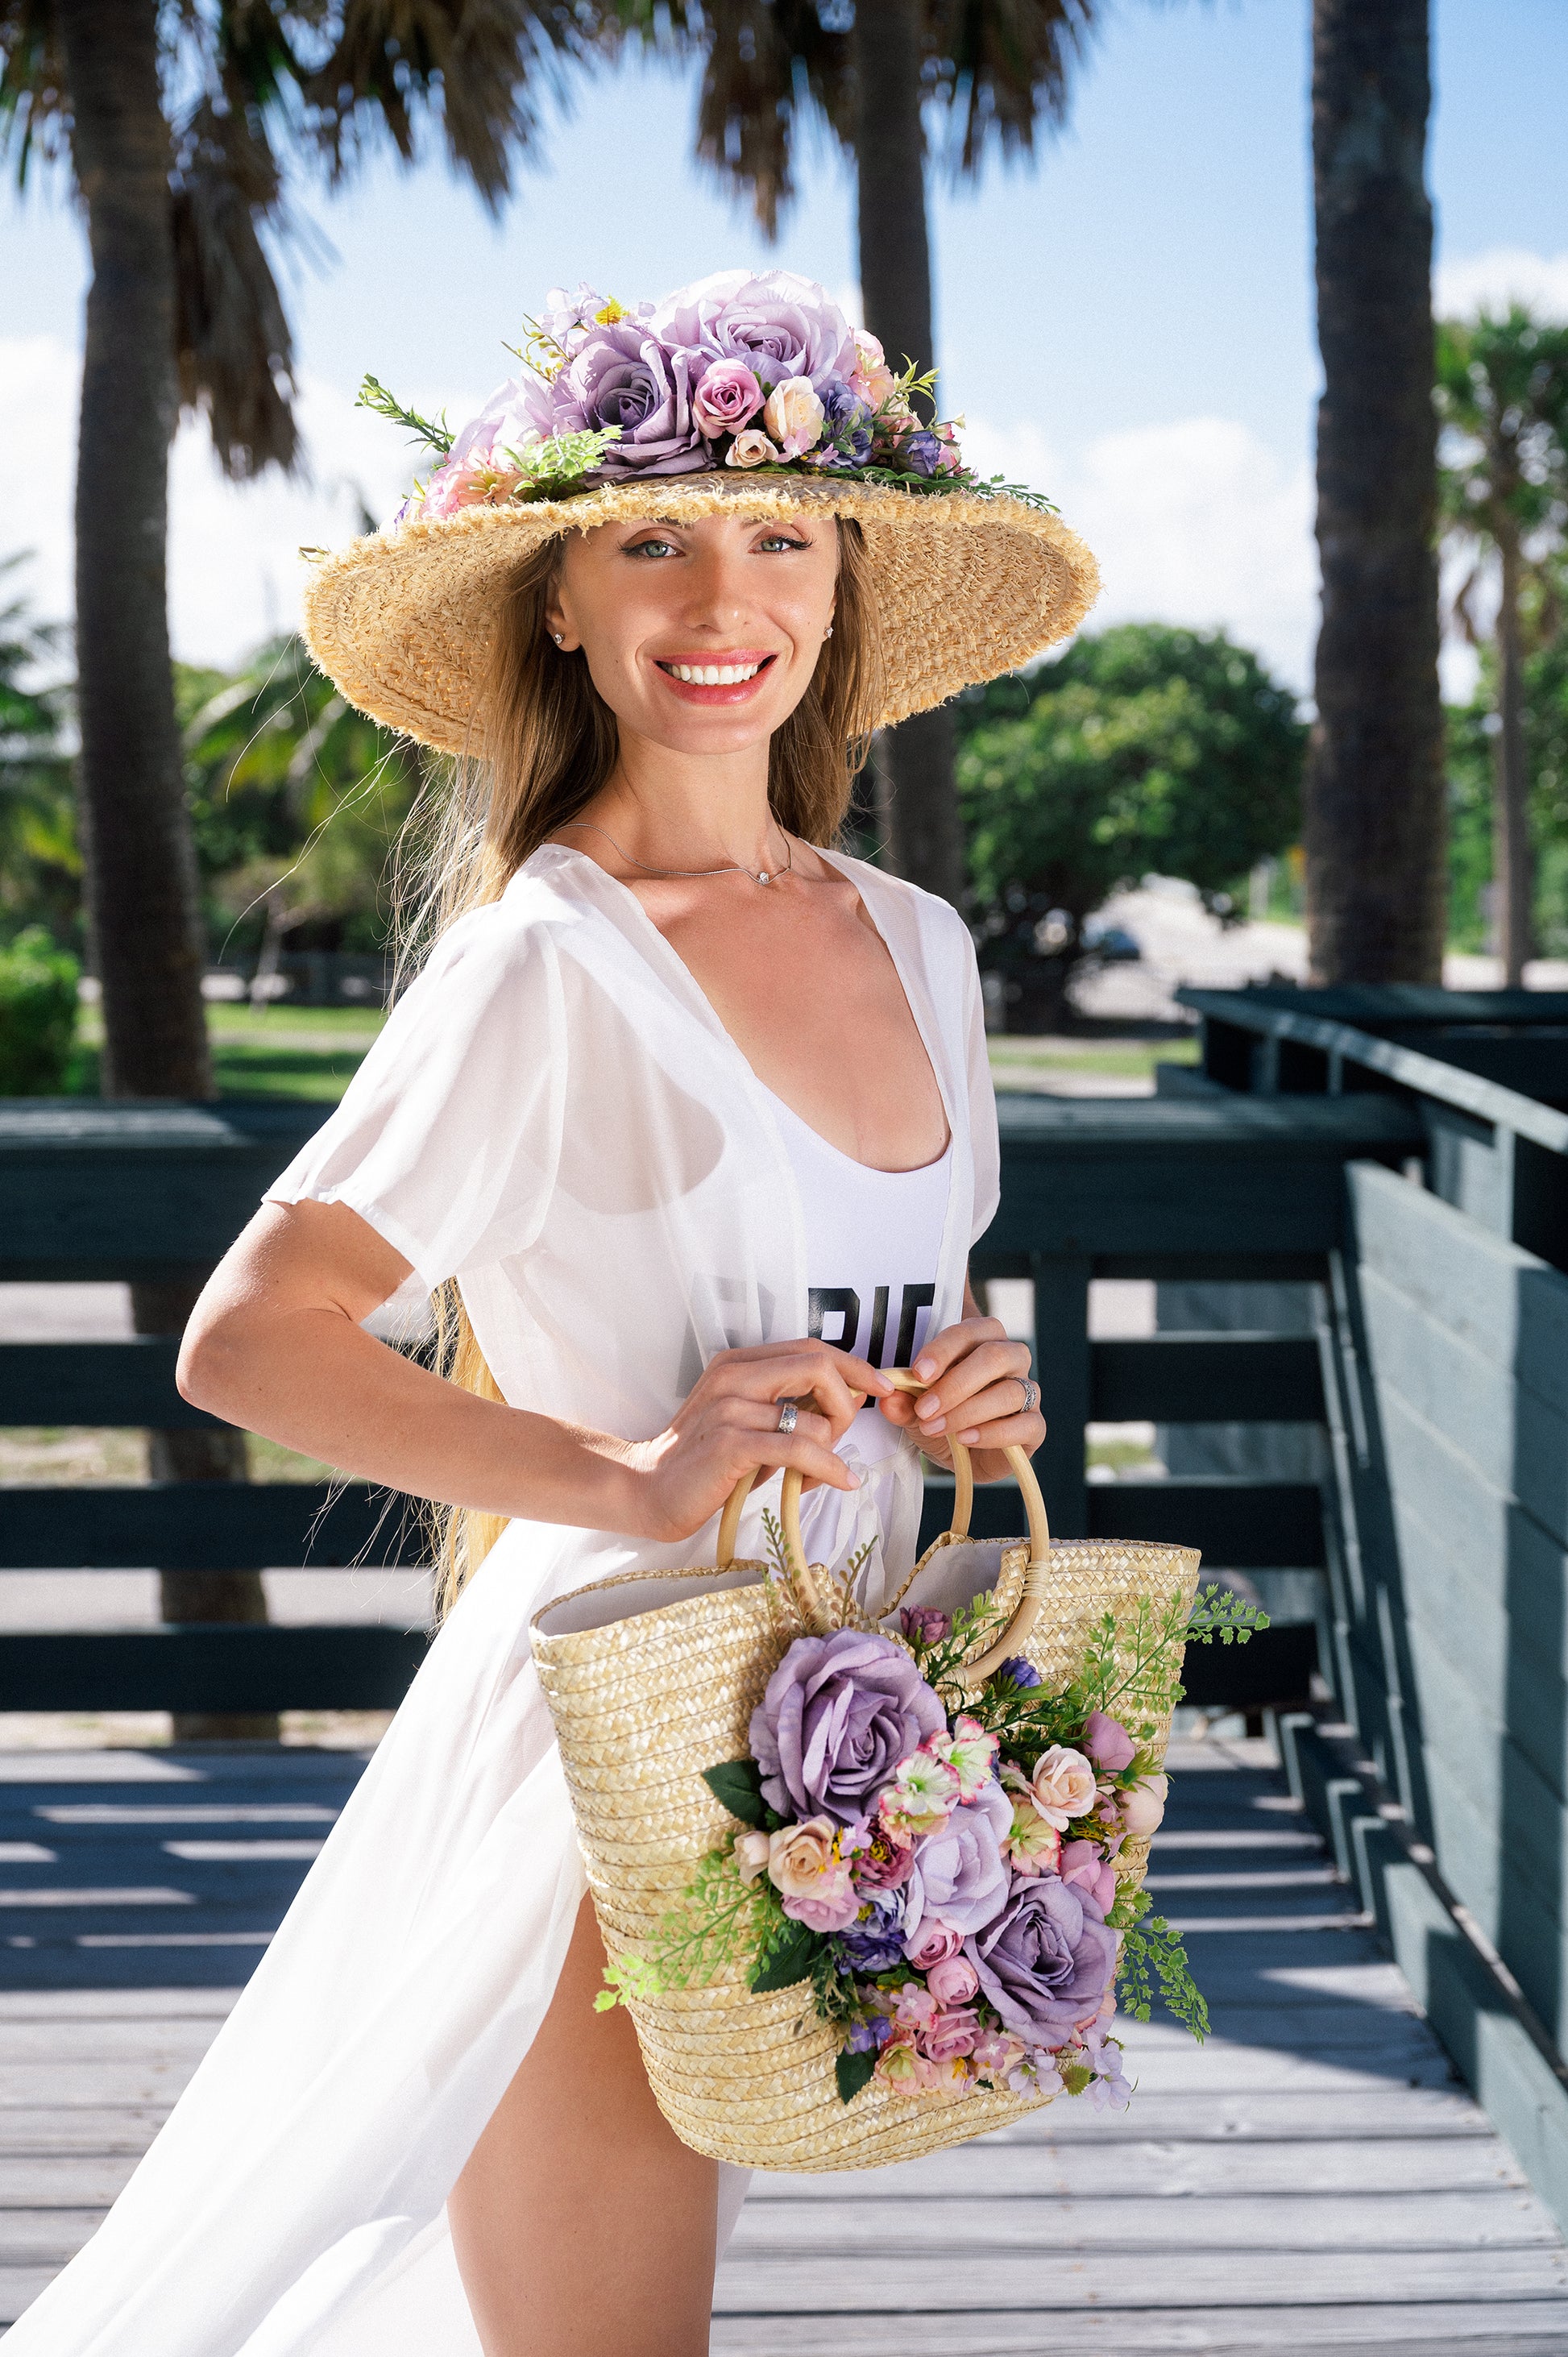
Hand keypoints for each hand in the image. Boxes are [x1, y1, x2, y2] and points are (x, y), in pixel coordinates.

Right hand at [626, 1339, 891, 1544]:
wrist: (649, 1489)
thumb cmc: (706, 1461)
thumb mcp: (749, 1422)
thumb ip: (790, 1405)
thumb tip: (851, 1398)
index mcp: (739, 1363)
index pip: (811, 1349)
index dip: (854, 1365)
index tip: (881, 1387)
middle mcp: (734, 1376)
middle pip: (819, 1367)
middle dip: (849, 1403)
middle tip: (845, 1435)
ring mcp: (730, 1408)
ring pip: (815, 1418)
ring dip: (832, 1449)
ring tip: (818, 1470)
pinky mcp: (731, 1444)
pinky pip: (800, 1450)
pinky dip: (829, 1467)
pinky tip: (840, 1480)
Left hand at [877, 1315, 1044, 1482]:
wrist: (960, 1457)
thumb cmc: (940, 1418)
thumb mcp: (914, 1410)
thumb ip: (904, 1401)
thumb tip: (889, 1397)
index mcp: (983, 1342)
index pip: (970, 1331)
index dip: (944, 1350)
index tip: (918, 1373)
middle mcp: (1011, 1361)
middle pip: (995, 1355)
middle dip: (956, 1383)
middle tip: (924, 1408)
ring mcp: (1027, 1393)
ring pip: (1010, 1391)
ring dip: (968, 1411)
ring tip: (936, 1427)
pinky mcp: (1034, 1427)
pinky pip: (1026, 1424)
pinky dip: (994, 1433)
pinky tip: (966, 1439)